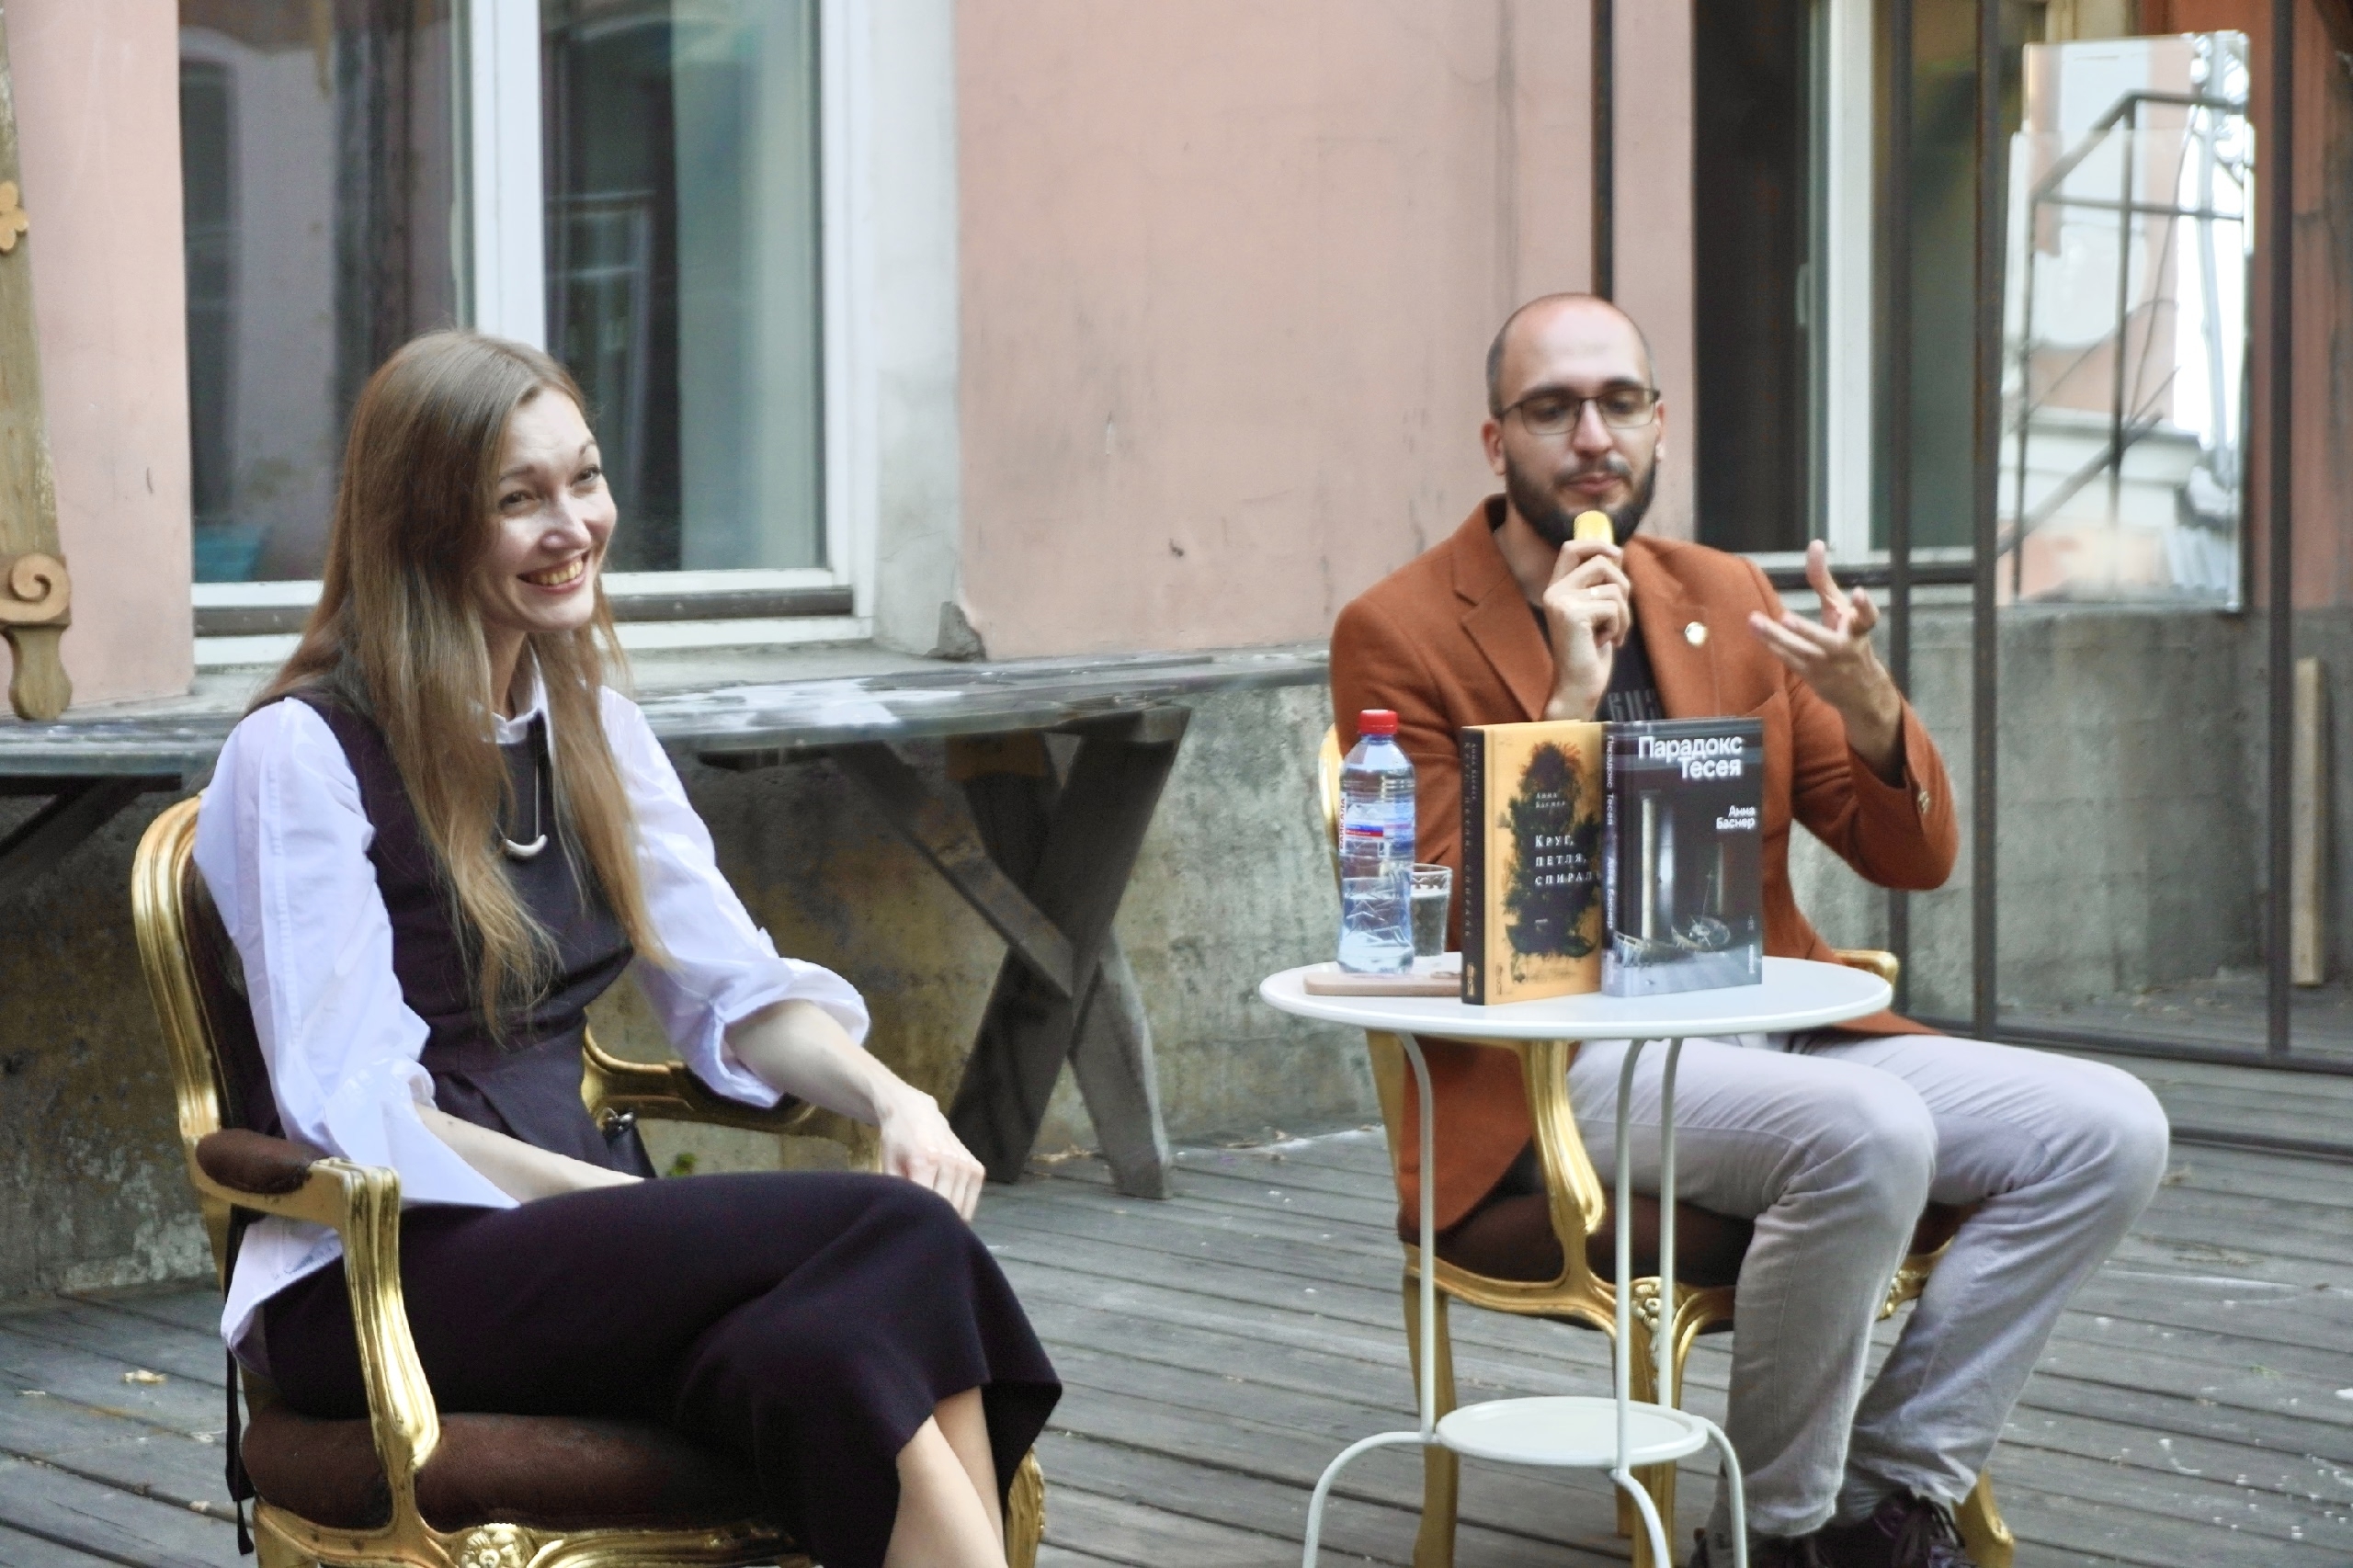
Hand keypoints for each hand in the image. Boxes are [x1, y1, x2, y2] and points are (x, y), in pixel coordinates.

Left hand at [875, 1084, 986, 1219]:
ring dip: (949, 1218)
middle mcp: (950, 1162)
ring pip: (961, 1208)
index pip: (927, 1204)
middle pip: (945, 1208)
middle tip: (923, 1229)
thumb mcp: (888, 1164)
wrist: (917, 1112)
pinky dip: (962, 1210)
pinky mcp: (977, 1168)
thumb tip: (902, 1220)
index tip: (912, 1230)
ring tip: (935, 1220)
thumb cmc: (897, 1139)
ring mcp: (966, 1165)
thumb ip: (897, 1192)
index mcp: (925, 1161)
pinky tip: (949, 1211)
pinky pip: (972, 1201)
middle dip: (935, 1222)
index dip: (919, 1220)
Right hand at [1539, 538, 1631, 720]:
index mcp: (1557, 588)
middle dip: (1623, 584)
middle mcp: (1554, 592)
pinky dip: (1619, 626)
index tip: (1617, 553)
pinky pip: (1613, 607)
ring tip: (1613, 632)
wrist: (1578, 685)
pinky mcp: (1573, 614)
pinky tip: (1607, 642)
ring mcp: (1561, 602)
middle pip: (1600, 562)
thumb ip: (1600, 584)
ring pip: (1613, 587)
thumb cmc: (1590, 651)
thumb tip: (1617, 553)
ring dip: (1624, 613)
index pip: (1571, 548)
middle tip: (1621, 611)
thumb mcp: (1596, 611)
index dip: (1597, 543)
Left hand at [1746, 541, 1903, 776]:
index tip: (1859, 593)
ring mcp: (1827, 665)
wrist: (1860, 689)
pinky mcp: (1812, 676)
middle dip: (1806, 630)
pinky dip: (1773, 646)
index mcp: (1858, 629)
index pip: (1867, 618)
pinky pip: (1789, 659)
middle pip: (1825, 640)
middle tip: (1787, 618)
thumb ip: (1824, 579)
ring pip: (1800, 651)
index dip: (1864, 606)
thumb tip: (1815, 544)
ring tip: (1755, 620)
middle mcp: (1845, 648)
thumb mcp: (1841, 609)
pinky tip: (1756, 632)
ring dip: (1776, 637)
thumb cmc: (1847, 637)